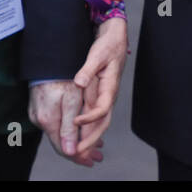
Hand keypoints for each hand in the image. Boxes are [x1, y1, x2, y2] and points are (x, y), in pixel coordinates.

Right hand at [28, 81, 102, 166]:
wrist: (48, 55)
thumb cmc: (62, 74)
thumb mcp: (71, 100)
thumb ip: (69, 127)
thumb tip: (70, 152)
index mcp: (48, 120)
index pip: (64, 148)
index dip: (80, 156)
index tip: (93, 160)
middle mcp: (40, 119)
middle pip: (61, 142)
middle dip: (80, 149)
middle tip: (97, 155)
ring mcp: (38, 112)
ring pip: (58, 132)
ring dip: (75, 138)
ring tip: (92, 144)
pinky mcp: (39, 106)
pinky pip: (55, 122)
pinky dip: (67, 128)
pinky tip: (77, 128)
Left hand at [73, 16, 128, 156]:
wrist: (115, 38)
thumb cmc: (108, 45)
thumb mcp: (97, 54)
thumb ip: (88, 69)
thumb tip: (79, 83)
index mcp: (110, 87)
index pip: (102, 109)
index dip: (89, 118)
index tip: (75, 122)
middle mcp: (109, 95)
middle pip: (102, 123)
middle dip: (91, 139)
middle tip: (78, 152)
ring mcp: (105, 96)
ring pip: (99, 122)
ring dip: (89, 137)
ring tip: (76, 149)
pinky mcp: (100, 95)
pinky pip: (94, 115)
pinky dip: (87, 127)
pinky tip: (78, 134)